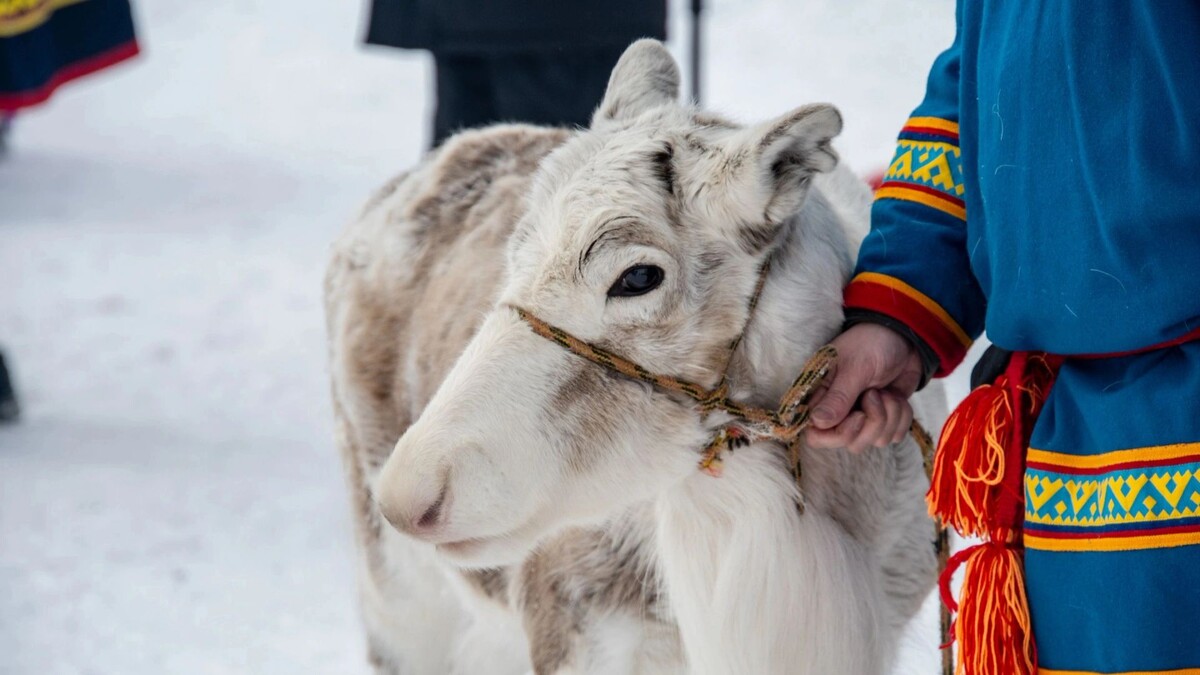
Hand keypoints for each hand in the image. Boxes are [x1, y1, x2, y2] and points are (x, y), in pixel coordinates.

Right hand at [805, 322, 922, 452]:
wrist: (904, 337)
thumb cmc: (872, 343)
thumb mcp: (856, 367)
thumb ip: (839, 396)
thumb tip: (818, 422)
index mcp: (822, 397)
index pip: (816, 436)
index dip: (839, 434)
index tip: (859, 415)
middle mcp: (839, 412)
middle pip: (849, 443)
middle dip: (872, 423)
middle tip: (877, 394)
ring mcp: (863, 417)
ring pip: (875, 441)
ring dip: (890, 416)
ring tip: (887, 391)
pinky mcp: (884, 418)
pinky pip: (895, 435)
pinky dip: (902, 417)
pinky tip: (898, 397)